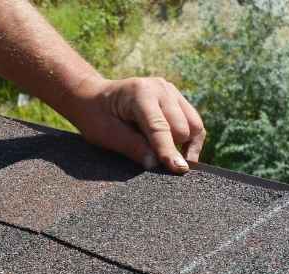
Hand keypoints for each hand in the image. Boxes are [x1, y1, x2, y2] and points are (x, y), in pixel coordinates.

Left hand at [66, 76, 205, 173]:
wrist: (94, 97)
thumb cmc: (96, 116)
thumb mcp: (106, 135)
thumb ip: (132, 147)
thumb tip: (156, 164)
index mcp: (140, 94)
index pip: (160, 128)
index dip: (169, 151)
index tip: (178, 169)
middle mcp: (160, 88)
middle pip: (182, 127)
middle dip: (174, 148)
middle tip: (157, 162)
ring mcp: (170, 91)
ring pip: (194, 125)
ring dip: (186, 145)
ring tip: (171, 159)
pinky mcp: (176, 97)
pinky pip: (193, 122)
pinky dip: (189, 138)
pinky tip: (178, 151)